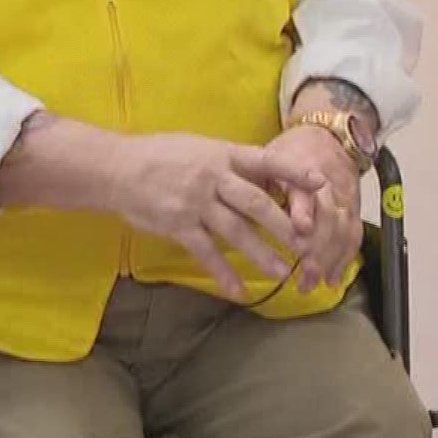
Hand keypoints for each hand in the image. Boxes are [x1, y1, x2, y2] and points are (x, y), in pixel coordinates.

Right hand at [107, 133, 325, 298]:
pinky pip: (206, 252)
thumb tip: (264, 176)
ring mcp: (195, 202)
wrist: (117, 168)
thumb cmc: (160, 154)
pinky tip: (238, 290)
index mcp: (222, 154)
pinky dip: (223, 272)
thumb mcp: (200, 147)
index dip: (294, 172)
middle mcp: (212, 178)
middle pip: (256, 203)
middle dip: (285, 225)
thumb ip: (230, 162)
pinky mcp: (177, 225)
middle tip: (308, 244)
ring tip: (282, 272)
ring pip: (235, 231)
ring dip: (261, 253)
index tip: (321, 182)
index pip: (266, 161)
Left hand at [265, 125, 362, 292]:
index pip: (306, 190)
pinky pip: (354, 234)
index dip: (305, 211)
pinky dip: (345, 258)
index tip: (299, 231)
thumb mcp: (271, 157)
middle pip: (329, 216)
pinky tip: (332, 278)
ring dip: (330, 258)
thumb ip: (259, 182)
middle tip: (303, 274)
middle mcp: (328, 181)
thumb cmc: (292, 149)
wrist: (329, 133)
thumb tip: (236, 210)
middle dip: (319, 248)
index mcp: (302, 166)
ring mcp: (344, 195)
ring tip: (313, 282)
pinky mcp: (354, 206)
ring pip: (343, 228)